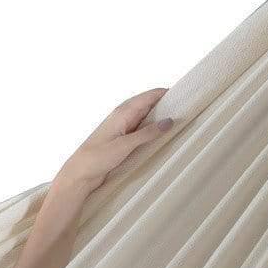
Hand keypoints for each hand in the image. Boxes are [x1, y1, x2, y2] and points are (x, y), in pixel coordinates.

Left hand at [55, 86, 180, 194]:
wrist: (79, 173)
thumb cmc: (97, 158)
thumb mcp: (125, 145)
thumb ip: (147, 133)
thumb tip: (169, 121)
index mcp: (123, 112)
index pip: (150, 95)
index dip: (167, 93)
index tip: (186, 94)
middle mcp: (123, 116)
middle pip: (149, 104)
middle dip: (167, 105)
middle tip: (188, 108)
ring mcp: (123, 127)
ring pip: (146, 117)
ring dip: (160, 118)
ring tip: (180, 120)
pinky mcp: (122, 139)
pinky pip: (142, 128)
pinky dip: (152, 129)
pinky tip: (162, 135)